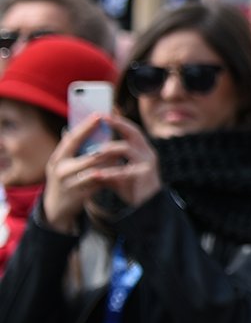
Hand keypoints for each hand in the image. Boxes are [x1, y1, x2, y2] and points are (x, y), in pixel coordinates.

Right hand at [41, 115, 117, 233]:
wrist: (56, 207)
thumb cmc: (65, 178)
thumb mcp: (65, 163)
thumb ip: (76, 148)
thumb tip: (94, 125)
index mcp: (57, 158)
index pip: (72, 139)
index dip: (86, 127)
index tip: (99, 115)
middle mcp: (60, 170)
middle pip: (89, 157)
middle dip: (107, 148)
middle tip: (120, 137)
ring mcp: (69, 184)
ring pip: (97, 170)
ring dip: (111, 163)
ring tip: (121, 154)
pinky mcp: (79, 196)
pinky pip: (99, 183)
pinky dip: (109, 175)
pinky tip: (118, 170)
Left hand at [85, 116, 162, 210]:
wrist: (146, 207)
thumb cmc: (131, 187)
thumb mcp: (118, 171)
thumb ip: (107, 161)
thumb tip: (86, 151)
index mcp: (143, 150)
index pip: (132, 130)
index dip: (119, 121)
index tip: (104, 114)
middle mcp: (148, 153)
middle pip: (133, 133)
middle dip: (116, 125)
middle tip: (100, 120)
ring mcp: (147, 164)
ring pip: (125, 149)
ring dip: (106, 149)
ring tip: (91, 153)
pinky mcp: (143, 176)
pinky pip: (123, 171)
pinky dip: (107, 172)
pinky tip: (95, 175)